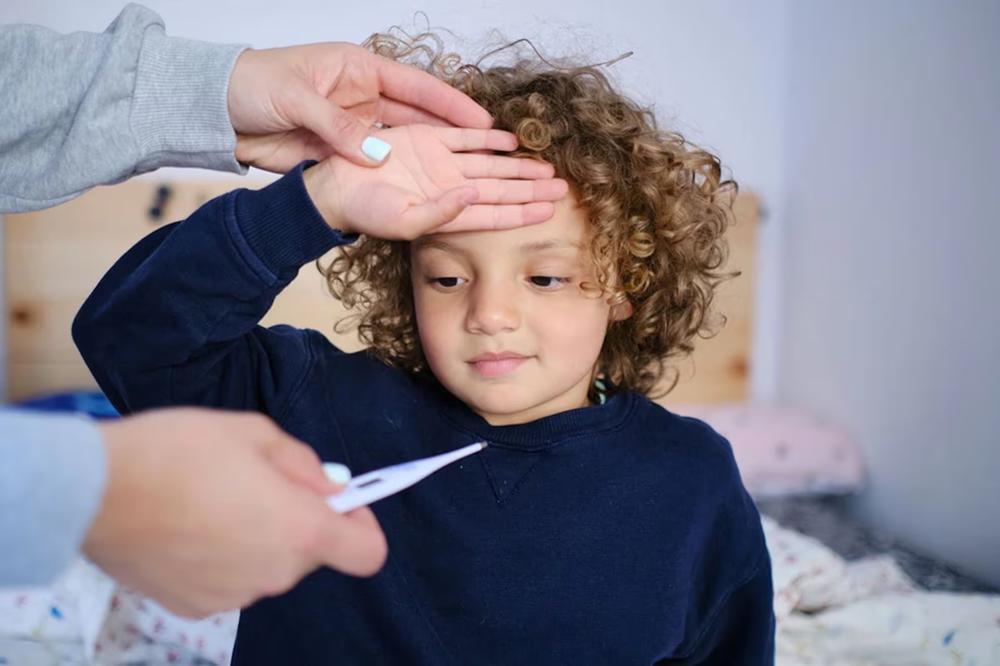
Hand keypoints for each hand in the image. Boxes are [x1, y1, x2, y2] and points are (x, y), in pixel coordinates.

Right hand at [85, 408, 385, 617]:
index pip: (366, 552)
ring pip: (268, 564)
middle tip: (256, 483)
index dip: (362, 524)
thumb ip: (303, 462)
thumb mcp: (252, 432)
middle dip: (297, 519)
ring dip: (257, 538)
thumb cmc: (178, 451)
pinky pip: (229, 579)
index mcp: (299, 529)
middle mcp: (275, 573)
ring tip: (211, 501)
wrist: (93, 491)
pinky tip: (187, 528)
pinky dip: (222, 558)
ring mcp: (234, 596)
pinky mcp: (195, 607)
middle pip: (311, 552)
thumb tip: (329, 486)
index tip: (340, 501)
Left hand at [228, 43, 492, 171]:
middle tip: (489, 152)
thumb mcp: (295, 99)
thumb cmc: (252, 85)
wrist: (217, 112)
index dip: (451, 104)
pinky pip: (377, 164)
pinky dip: (398, 175)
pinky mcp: (341, 152)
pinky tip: (424, 188)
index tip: (482, 121)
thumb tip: (376, 156)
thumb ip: (336, 126)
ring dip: (431, 158)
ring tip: (466, 173)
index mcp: (358, 69)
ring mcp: (355, 127)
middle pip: (419, 117)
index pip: (416, 86)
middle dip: (453, 134)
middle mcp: (363, 97)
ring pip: (403, 143)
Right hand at [301, 125, 569, 238]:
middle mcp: (451, 188)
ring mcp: (441, 164)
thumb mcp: (404, 221)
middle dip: (531, 188)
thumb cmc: (366, 213)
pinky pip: (465, 137)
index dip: (523, 212)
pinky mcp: (428, 141)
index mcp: (449, 212)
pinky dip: (489, 137)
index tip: (550, 210)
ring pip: (491, 164)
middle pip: (501, 188)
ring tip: (546, 167)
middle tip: (562, 188)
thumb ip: (441, 213)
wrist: (336, 188)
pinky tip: (512, 140)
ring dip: (518, 165)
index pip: (496, 214)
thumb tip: (474, 196)